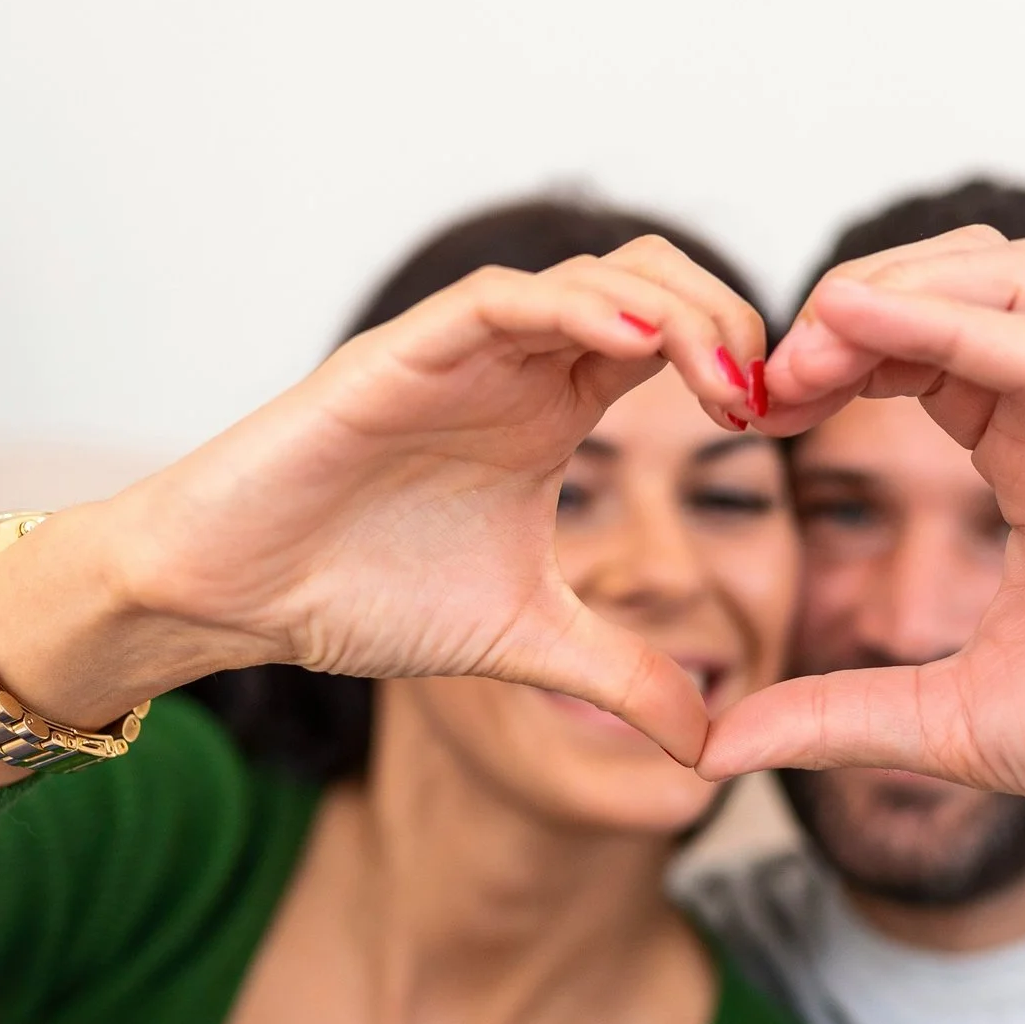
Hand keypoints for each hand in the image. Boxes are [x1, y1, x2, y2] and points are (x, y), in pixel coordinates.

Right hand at [0, 238, 767, 765]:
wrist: (235, 597)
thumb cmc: (358, 594)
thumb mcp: (526, 642)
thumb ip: (622, 676)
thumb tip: (709, 748)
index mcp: (557, 408)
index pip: (677, 340)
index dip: (744, 361)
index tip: (789, 425)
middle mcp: (520, 363)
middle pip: (656, 282)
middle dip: (731, 321)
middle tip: (771, 398)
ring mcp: (463, 348)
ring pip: (596, 276)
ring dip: (676, 312)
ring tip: (728, 378)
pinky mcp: (403, 349)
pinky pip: (505, 299)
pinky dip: (577, 310)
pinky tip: (639, 348)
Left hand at [703, 231, 1024, 1004]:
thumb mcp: (951, 723)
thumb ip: (836, 717)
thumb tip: (714, 747)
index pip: (919, 353)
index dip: (831, 360)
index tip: (748, 411)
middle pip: (956, 284)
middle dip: (848, 309)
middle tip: (764, 374)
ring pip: (1010, 281)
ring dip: (895, 291)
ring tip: (808, 343)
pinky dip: (956, 323)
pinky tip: (868, 324)